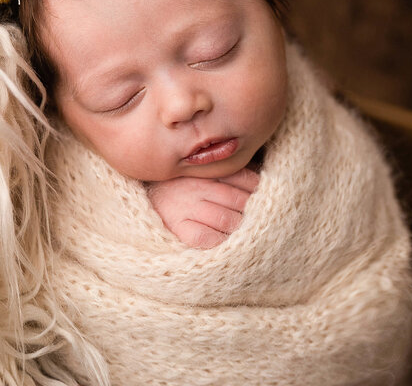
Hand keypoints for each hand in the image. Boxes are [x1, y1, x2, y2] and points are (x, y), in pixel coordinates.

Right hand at [145, 168, 259, 248]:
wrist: (146, 198)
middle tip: (260, 219)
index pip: (244, 179)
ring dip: (239, 227)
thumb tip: (261, 182)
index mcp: (207, 171)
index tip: (266, 198)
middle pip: (238, 200)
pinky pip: (205, 237)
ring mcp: (187, 207)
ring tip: (246, 231)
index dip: (259, 190)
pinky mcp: (178, 227)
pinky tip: (225, 240)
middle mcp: (198, 187)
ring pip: (226, 220)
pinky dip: (220, 241)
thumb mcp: (204, 173)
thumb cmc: (184, 187)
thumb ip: (229, 174)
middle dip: (252, 211)